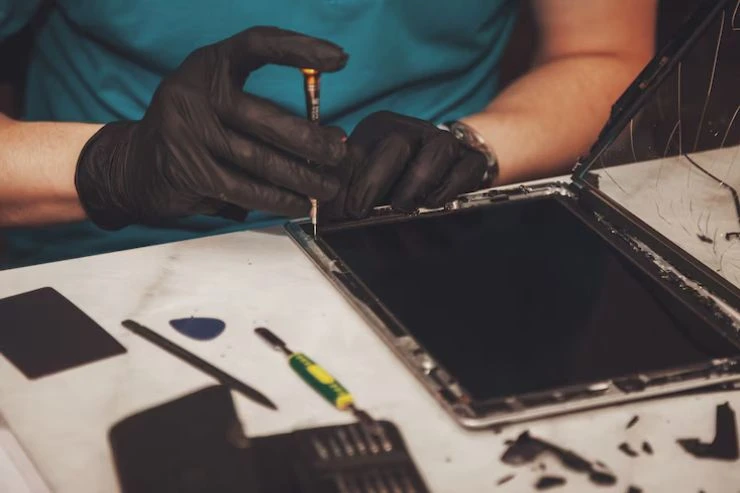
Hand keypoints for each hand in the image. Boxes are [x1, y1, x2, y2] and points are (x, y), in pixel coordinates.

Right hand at [74, 26, 347, 229]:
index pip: (257, 44)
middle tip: (339, 153)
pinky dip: (277, 200)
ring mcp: (187, 134)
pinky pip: (244, 189)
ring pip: (260, 160)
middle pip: (266, 117)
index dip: (299, 49)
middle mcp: (194, 93)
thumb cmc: (194, 131)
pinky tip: (299, 205)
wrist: (135, 165)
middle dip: (312, 141)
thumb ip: (262, 107)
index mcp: (207, 66)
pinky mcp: (187, 172)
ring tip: (328, 187)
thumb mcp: (218, 102)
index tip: (338, 58)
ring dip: (302, 178)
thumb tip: (329, 135)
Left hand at [326, 111, 487, 219]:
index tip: (344, 210)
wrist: (444, 164)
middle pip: (396, 144)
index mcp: (378, 129)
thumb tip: (322, 211)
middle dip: (375, 181)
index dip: (349, 182)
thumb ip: (344, 188)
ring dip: (416, 182)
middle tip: (362, 212)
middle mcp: (411, 129)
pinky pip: (465, 168)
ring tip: (403, 205)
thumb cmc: (395, 177)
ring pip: (436, 151)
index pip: (359, 150)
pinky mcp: (470, 158)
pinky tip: (434, 203)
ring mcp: (443, 142)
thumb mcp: (363, 177)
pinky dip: (450, 187)